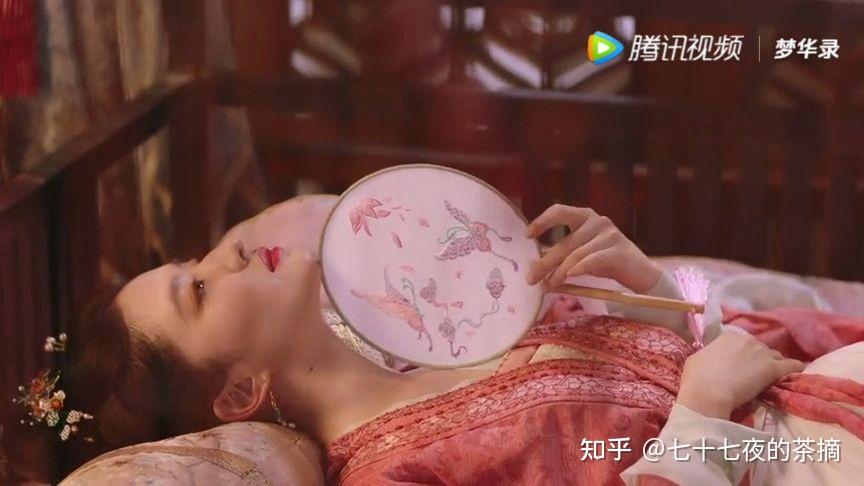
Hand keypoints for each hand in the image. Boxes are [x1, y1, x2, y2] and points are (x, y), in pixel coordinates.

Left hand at [524, 204, 661, 291]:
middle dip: (545, 262)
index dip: (542, 221)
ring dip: (560, 271)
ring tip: (549, 285)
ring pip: (577, 253)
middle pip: (565, 241)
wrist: (638, 272)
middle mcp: (596, 221)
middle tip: (531, 278)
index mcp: (584, 216)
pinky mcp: (618, 250)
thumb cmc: (604, 261)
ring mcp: (609, 234)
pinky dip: (580, 267)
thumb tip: (533, 265)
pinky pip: (594, 259)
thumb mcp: (580, 254)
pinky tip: (570, 275)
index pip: (560, 211)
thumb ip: (561, 254)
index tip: (528, 235)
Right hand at [677, 331, 804, 418]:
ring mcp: (762, 353)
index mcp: (728, 336)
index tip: (738, 365)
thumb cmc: (696, 378)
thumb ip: (709, 354)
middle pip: (759, 349)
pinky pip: (791, 365)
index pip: (741, 342)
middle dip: (758, 359)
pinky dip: (795, 368)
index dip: (741, 354)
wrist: (707, 394)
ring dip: (773, 365)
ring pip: (774, 357)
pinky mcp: (773, 369)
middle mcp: (747, 340)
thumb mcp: (696, 359)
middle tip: (753, 374)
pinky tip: (799, 371)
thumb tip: (712, 358)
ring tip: (771, 377)